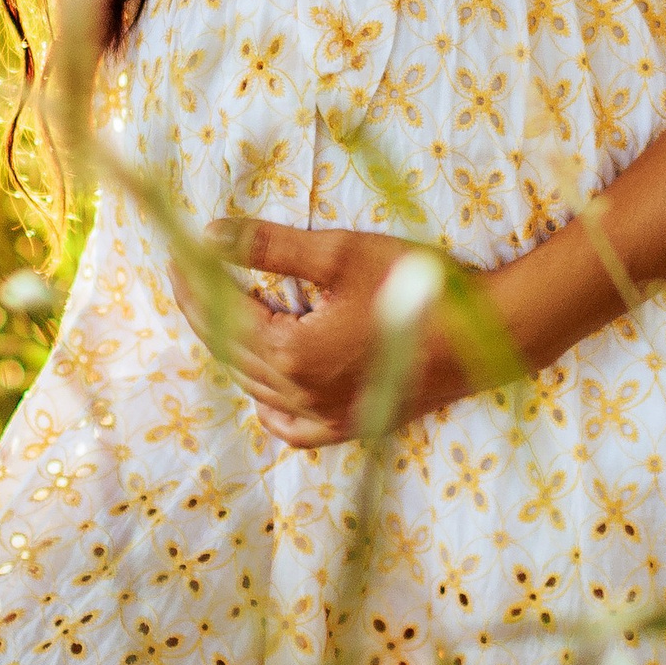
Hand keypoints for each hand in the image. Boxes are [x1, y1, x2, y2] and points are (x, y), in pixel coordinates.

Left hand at [201, 223, 476, 448]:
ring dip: (235, 350)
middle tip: (191, 275)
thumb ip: (270, 248)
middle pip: (231, 353)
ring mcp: (326, 418)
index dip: (194, 283)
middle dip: (206, 311)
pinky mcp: (352, 426)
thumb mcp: (341, 254)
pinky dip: (271, 405)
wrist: (487, 335)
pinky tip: (271, 384)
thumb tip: (210, 236)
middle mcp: (300, 396)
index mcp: (291, 353)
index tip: (178, 255)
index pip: (221, 316)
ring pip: (257, 388)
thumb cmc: (418, 287)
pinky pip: (292, 428)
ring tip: (226, 312)